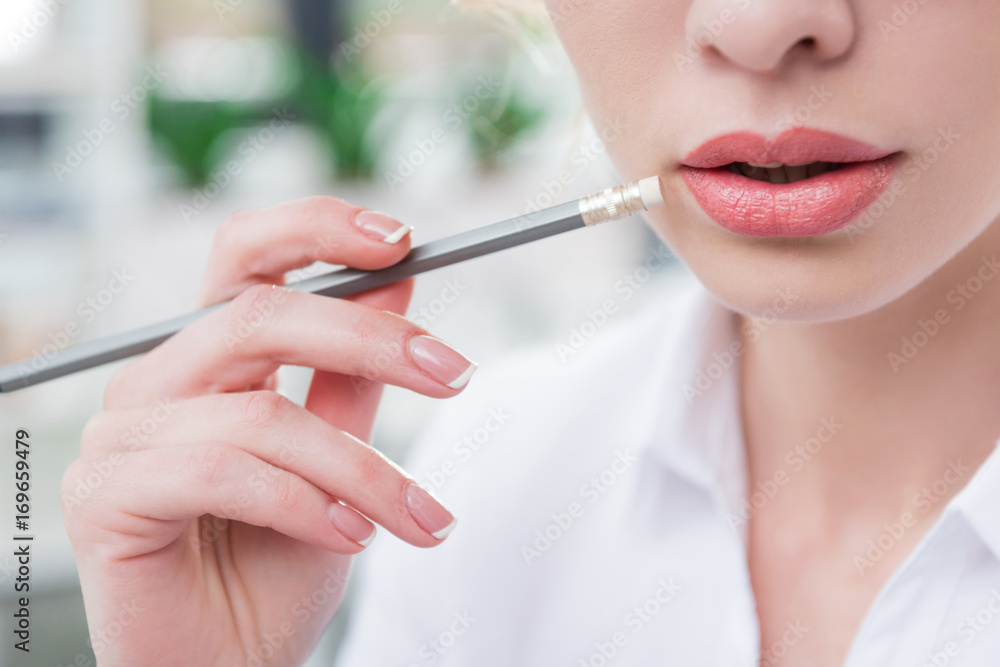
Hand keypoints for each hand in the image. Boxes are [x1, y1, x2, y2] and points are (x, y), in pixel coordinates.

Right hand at [61, 197, 474, 665]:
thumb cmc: (278, 569)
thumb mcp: (339, 462)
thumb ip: (353, 376)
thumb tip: (400, 282)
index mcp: (212, 361)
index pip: (248, 257)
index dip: (317, 229)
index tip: (407, 241)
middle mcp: (160, 382)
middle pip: (259, 314)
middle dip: (370, 340)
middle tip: (454, 373)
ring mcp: (123, 434)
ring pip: (262, 413)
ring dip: (362, 470)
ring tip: (417, 517)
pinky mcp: (105, 494)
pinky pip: (223, 471)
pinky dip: (306, 504)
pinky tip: (349, 538)